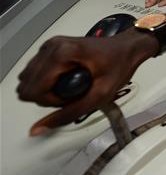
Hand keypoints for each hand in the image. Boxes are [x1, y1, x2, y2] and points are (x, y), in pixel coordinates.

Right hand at [16, 30, 156, 133]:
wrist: (128, 47)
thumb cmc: (119, 65)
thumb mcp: (99, 95)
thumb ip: (69, 114)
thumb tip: (38, 129)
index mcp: (61, 53)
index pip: (32, 91)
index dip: (51, 101)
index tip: (73, 96)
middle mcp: (51, 46)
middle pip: (27, 86)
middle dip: (48, 95)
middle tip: (74, 91)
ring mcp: (49, 46)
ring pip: (28, 80)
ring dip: (47, 89)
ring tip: (72, 85)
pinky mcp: (51, 48)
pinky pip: (35, 72)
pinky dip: (47, 81)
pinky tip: (67, 79)